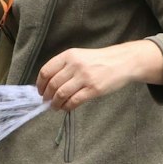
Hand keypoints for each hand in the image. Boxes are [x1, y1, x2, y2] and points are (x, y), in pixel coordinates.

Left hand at [36, 43, 156, 110]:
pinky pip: (74, 101)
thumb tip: (48, 83)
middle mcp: (75, 65)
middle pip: (52, 84)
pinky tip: (66, 107)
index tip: (40, 91)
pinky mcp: (93, 89)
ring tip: (55, 107)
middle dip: (47, 96)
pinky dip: (67, 107)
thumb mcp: (80, 56)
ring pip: (61, 94)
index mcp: (69, 55)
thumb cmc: (100, 60)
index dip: (40, 84)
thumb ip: (64, 66)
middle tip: (47, 101)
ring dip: (55, 103)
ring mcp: (84, 77)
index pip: (46, 71)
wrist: (122, 61)